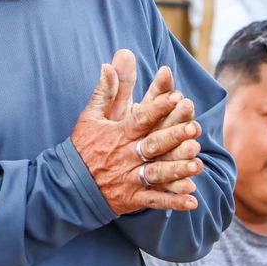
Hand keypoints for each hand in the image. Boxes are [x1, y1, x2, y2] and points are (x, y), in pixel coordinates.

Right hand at [71, 50, 202, 214]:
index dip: (158, 108)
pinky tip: (192, 201)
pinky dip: (173, 201)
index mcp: (119, 134)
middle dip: (174, 137)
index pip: (140, 118)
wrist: (68, 184)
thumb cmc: (83, 146)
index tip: (176, 96)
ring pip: (156, 173)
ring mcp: (130, 178)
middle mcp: (126, 155)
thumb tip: (108, 64)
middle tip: (194, 128)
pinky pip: (154, 200)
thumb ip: (105, 91)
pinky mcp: (132, 198)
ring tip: (197, 165)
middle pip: (153, 144)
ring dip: (177, 170)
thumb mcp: (91, 116)